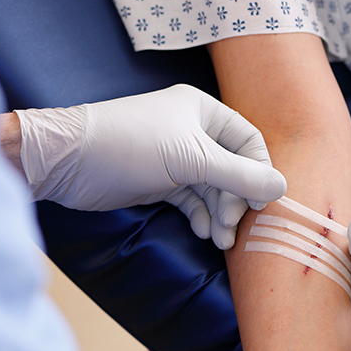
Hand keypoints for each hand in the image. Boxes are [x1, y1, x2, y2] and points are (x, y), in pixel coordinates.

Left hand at [16, 85, 286, 248]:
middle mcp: (192, 132)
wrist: (69, 162)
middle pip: (232, 170)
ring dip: (220, 214)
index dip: (259, 173)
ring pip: (212, 188)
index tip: (260, 203)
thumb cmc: (130, 146)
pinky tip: (204, 233)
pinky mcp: (160, 182)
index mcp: (203, 111)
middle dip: (235, 201)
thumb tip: (282, 187)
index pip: (249, 142)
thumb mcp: (192, 159)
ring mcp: (176, 158)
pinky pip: (192, 200)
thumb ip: (239, 175)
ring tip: (220, 239)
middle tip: (233, 229)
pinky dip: (201, 217)